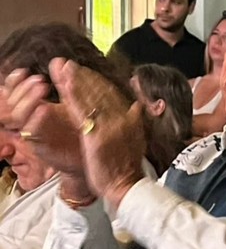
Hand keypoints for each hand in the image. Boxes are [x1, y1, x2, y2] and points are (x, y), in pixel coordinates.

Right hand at [0, 67, 85, 177]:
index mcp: (31, 108)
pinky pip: (32, 132)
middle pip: (10, 102)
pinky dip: (36, 119)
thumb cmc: (79, 126)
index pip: (12, 92)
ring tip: (43, 87)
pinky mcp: (39, 146)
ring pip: (17, 115)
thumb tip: (59, 60)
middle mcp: (27, 119)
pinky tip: (45, 108)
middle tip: (39, 79)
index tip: (24, 71)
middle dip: (22, 88)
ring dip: (28, 99)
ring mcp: (32, 133)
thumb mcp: (71, 102)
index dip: (13, 81)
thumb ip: (63, 84)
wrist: (90, 152)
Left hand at [48, 58, 145, 206]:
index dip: (98, 81)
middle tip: (68, 63)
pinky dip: (73, 98)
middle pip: (101, 93)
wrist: (127, 185)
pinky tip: (63, 86)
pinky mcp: (97, 137)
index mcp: (132, 119)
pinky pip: (83, 113)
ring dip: (76, 82)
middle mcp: (123, 120)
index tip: (85, 71)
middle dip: (83, 77)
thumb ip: (138, 119)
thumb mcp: (139, 139)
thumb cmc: (128, 166)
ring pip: (91, 99)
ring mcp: (110, 127)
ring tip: (62, 69)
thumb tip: (139, 104)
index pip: (113, 94)